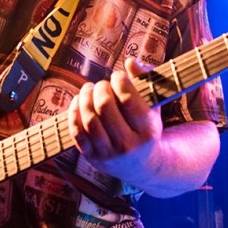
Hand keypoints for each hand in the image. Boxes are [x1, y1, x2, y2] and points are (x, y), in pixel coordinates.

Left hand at [67, 58, 162, 184]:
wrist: (142, 165)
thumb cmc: (146, 127)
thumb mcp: (153, 106)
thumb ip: (146, 80)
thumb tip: (130, 61)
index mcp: (147, 130)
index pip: (127, 98)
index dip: (119, 80)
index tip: (118, 76)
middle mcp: (128, 144)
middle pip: (105, 106)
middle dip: (100, 87)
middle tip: (102, 84)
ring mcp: (109, 153)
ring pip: (89, 118)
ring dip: (85, 97)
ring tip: (89, 89)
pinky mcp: (92, 157)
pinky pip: (77, 132)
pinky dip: (74, 112)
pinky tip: (78, 101)